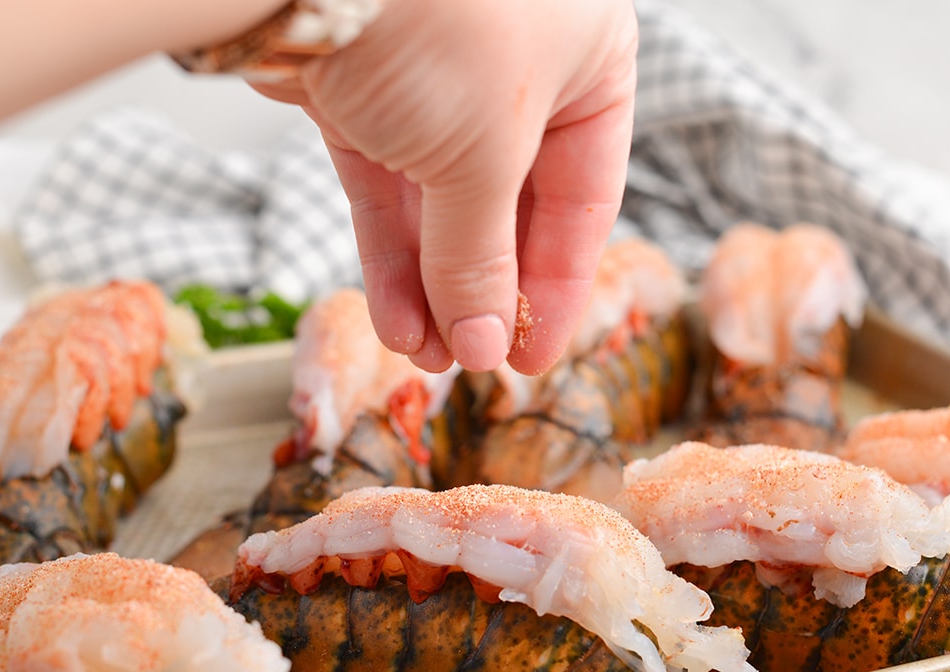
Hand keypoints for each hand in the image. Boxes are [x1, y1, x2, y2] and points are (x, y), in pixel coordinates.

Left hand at [252, 0, 637, 374]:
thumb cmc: (439, 21)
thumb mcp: (484, 157)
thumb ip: (484, 258)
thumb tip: (486, 345)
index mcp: (586, 61)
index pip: (586, 195)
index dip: (561, 286)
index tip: (534, 357)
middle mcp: (517, 68)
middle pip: (512, 206)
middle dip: (486, 290)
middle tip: (476, 360)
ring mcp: (435, 80)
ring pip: (441, 204)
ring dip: (434, 287)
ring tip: (428, 357)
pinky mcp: (362, 94)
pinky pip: (386, 189)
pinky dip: (391, 256)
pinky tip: (397, 320)